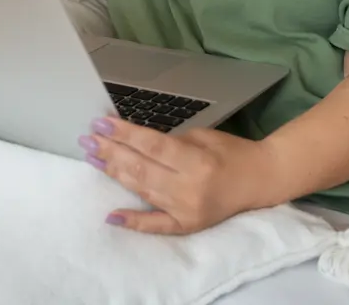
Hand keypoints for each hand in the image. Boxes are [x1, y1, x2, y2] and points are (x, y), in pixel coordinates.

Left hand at [79, 116, 277, 234]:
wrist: (260, 180)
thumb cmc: (232, 152)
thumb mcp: (203, 137)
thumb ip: (170, 143)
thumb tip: (133, 140)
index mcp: (197, 162)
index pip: (152, 147)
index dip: (124, 134)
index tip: (101, 123)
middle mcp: (190, 188)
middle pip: (142, 168)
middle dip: (111, 152)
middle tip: (88, 139)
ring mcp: (187, 210)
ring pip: (143, 190)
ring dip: (115, 174)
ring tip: (94, 158)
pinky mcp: (187, 225)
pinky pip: (156, 225)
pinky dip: (133, 221)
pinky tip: (112, 215)